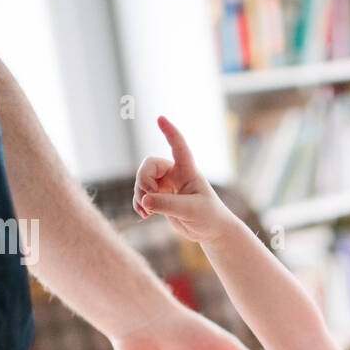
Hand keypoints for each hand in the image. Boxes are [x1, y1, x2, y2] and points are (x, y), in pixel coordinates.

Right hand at [134, 116, 234, 244]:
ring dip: (139, 195)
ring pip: (142, 182)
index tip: (161, 118)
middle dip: (143, 181)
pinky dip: (139, 204)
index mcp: (187, 170)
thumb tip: (145, 200)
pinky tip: (144, 215)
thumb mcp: (190, 210)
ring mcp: (166, 186)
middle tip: (149, 197)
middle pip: (149, 165)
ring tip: (147, 212)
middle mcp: (175, 174)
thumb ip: (167, 205)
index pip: (178, 146)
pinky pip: (141, 195)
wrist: (211, 231)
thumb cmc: (208, 216)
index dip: (170, 132)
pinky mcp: (160, 198)